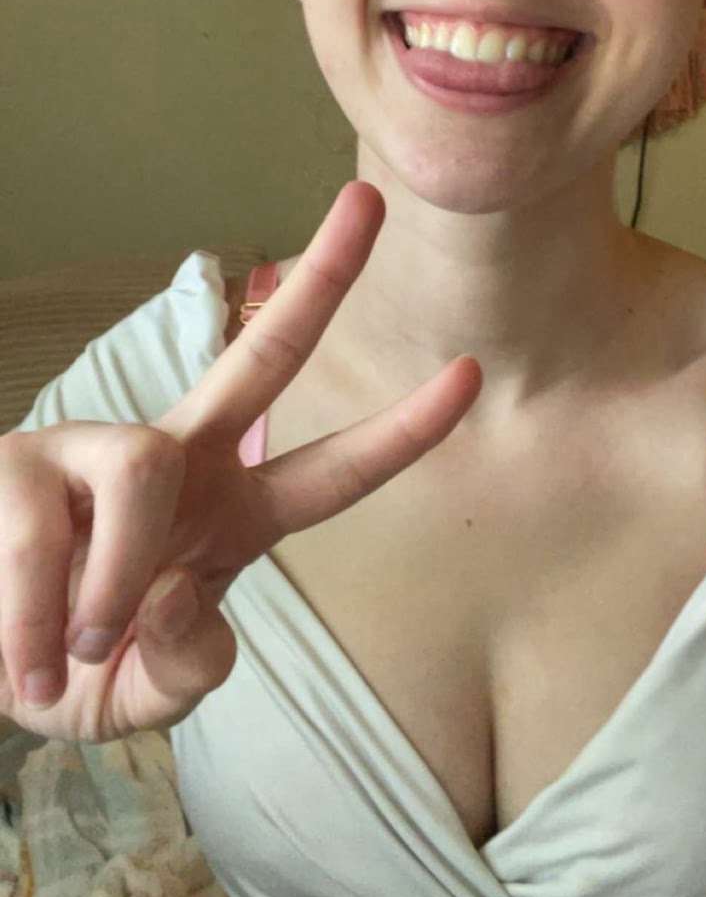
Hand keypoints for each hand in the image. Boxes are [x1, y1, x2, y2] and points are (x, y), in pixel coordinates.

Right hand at [0, 181, 481, 740]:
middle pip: (262, 355)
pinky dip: (40, 618)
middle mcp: (172, 463)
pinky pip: (47, 530)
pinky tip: (24, 657)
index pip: (330, 472)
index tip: (469, 375)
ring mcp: (95, 450)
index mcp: (227, 518)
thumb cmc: (57, 670)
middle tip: (371, 198)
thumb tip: (182, 592)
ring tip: (75, 653)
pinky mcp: (16, 463)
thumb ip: (187, 668)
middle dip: (322, 281)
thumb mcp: (138, 698)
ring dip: (114, 582)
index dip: (400, 432)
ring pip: (145, 470)